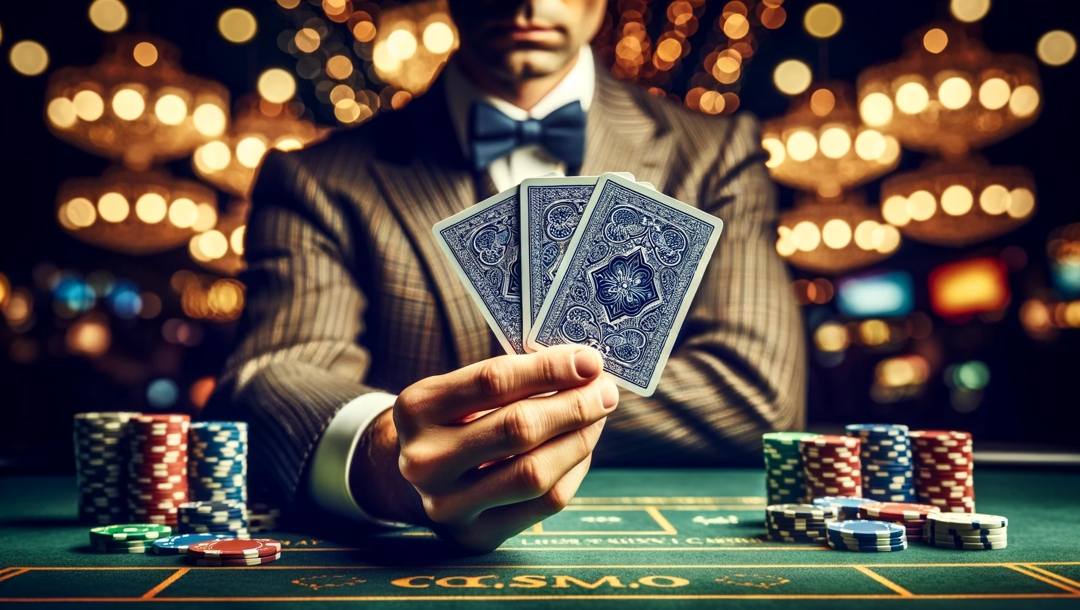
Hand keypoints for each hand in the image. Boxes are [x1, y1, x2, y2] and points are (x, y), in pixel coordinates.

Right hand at [351, 344, 617, 551]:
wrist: (416, 477)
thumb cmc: (454, 419)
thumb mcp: (463, 389)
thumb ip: (515, 376)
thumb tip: (586, 368)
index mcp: (417, 408)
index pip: (494, 381)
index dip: (550, 368)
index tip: (589, 361)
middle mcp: (425, 460)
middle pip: (518, 429)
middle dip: (574, 406)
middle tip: (604, 391)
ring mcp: (446, 505)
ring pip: (535, 473)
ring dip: (579, 439)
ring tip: (597, 416)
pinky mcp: (475, 536)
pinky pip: (545, 504)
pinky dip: (574, 470)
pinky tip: (582, 448)